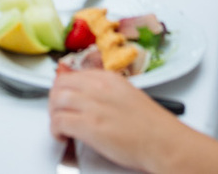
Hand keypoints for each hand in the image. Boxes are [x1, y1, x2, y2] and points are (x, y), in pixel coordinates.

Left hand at [48, 66, 188, 168]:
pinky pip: (60, 121)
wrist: (164, 142)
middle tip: (56, 112)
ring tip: (59, 125)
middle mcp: (99, 88)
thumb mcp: (128, 97)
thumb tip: (91, 99)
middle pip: (61, 84)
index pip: (73, 74)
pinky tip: (62, 136)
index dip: (63, 88)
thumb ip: (108, 94)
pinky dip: (55, 129)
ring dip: (53, 114)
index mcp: (109, 79)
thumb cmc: (153, 126)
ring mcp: (94, 106)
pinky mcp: (90, 126)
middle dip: (53, 99)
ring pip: (57, 100)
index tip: (62, 97)